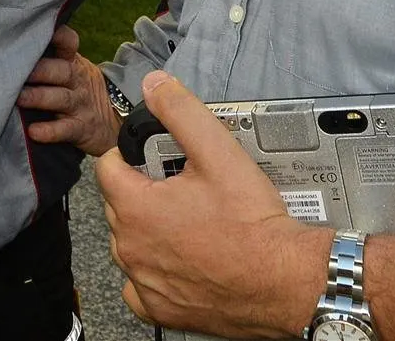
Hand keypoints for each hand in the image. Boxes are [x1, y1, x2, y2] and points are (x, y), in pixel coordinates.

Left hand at [17, 24, 120, 154]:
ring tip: (19, 98)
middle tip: (15, 70)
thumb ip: (50, 58)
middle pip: (61, 71)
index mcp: (73, 63)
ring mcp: (80, 104)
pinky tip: (34, 131)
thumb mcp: (73, 69)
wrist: (115, 121)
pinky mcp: (80, 128)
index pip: (68, 43)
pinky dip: (50, 131)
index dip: (59, 36)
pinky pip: (65, 129)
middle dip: (40, 70)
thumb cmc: (80, 89)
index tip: (44, 31)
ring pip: (61, 98)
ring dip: (39, 97)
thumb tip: (13, 46)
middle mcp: (77, 81)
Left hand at [96, 71, 327, 339]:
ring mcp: (144, 283)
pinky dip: (154, 272)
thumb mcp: (219, 152)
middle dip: (142, 190)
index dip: (129, 154)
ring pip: (130, 244)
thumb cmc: (254, 225)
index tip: (153, 156)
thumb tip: (155, 85)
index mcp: (135, 208)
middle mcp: (131, 249)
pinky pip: (141, 286)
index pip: (108, 167)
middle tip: (182, 187)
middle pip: (119, 205)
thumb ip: (182, 113)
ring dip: (148, 230)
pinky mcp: (161, 310)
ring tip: (189, 220)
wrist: (286, 282)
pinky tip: (181, 259)